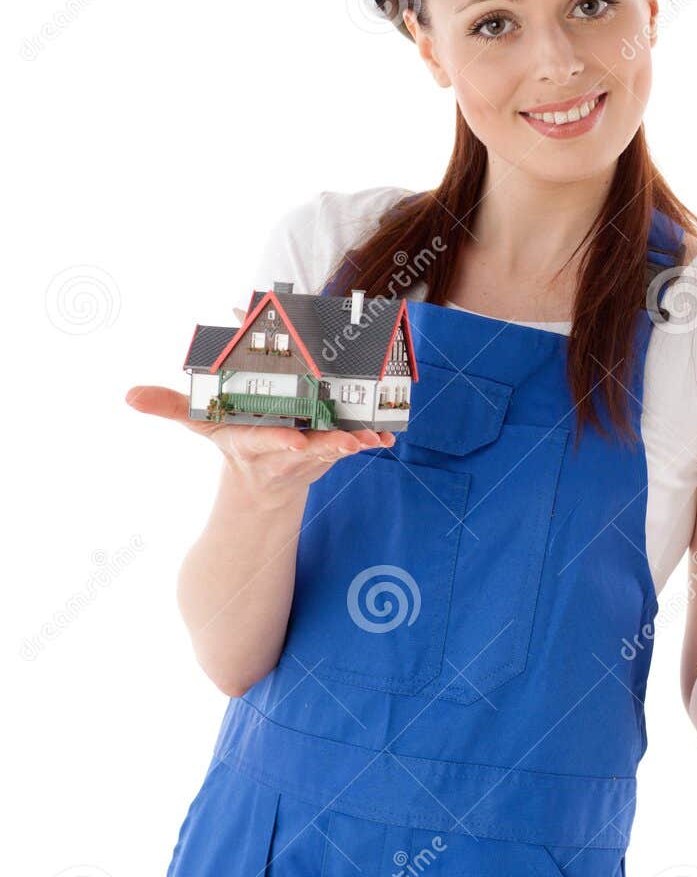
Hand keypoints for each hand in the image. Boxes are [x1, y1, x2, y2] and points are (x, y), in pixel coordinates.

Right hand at [124, 385, 393, 505]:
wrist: (262, 480)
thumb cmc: (232, 438)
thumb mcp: (200, 424)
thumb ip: (169, 406)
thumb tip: (129, 396)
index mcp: (252, 441)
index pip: (265, 442)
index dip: (280, 442)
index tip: (296, 443)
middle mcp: (284, 449)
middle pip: (309, 448)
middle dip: (329, 447)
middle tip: (351, 441)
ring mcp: (310, 452)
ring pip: (336, 446)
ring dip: (357, 441)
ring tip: (374, 436)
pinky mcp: (329, 449)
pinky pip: (353, 441)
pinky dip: (370, 438)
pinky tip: (388, 434)